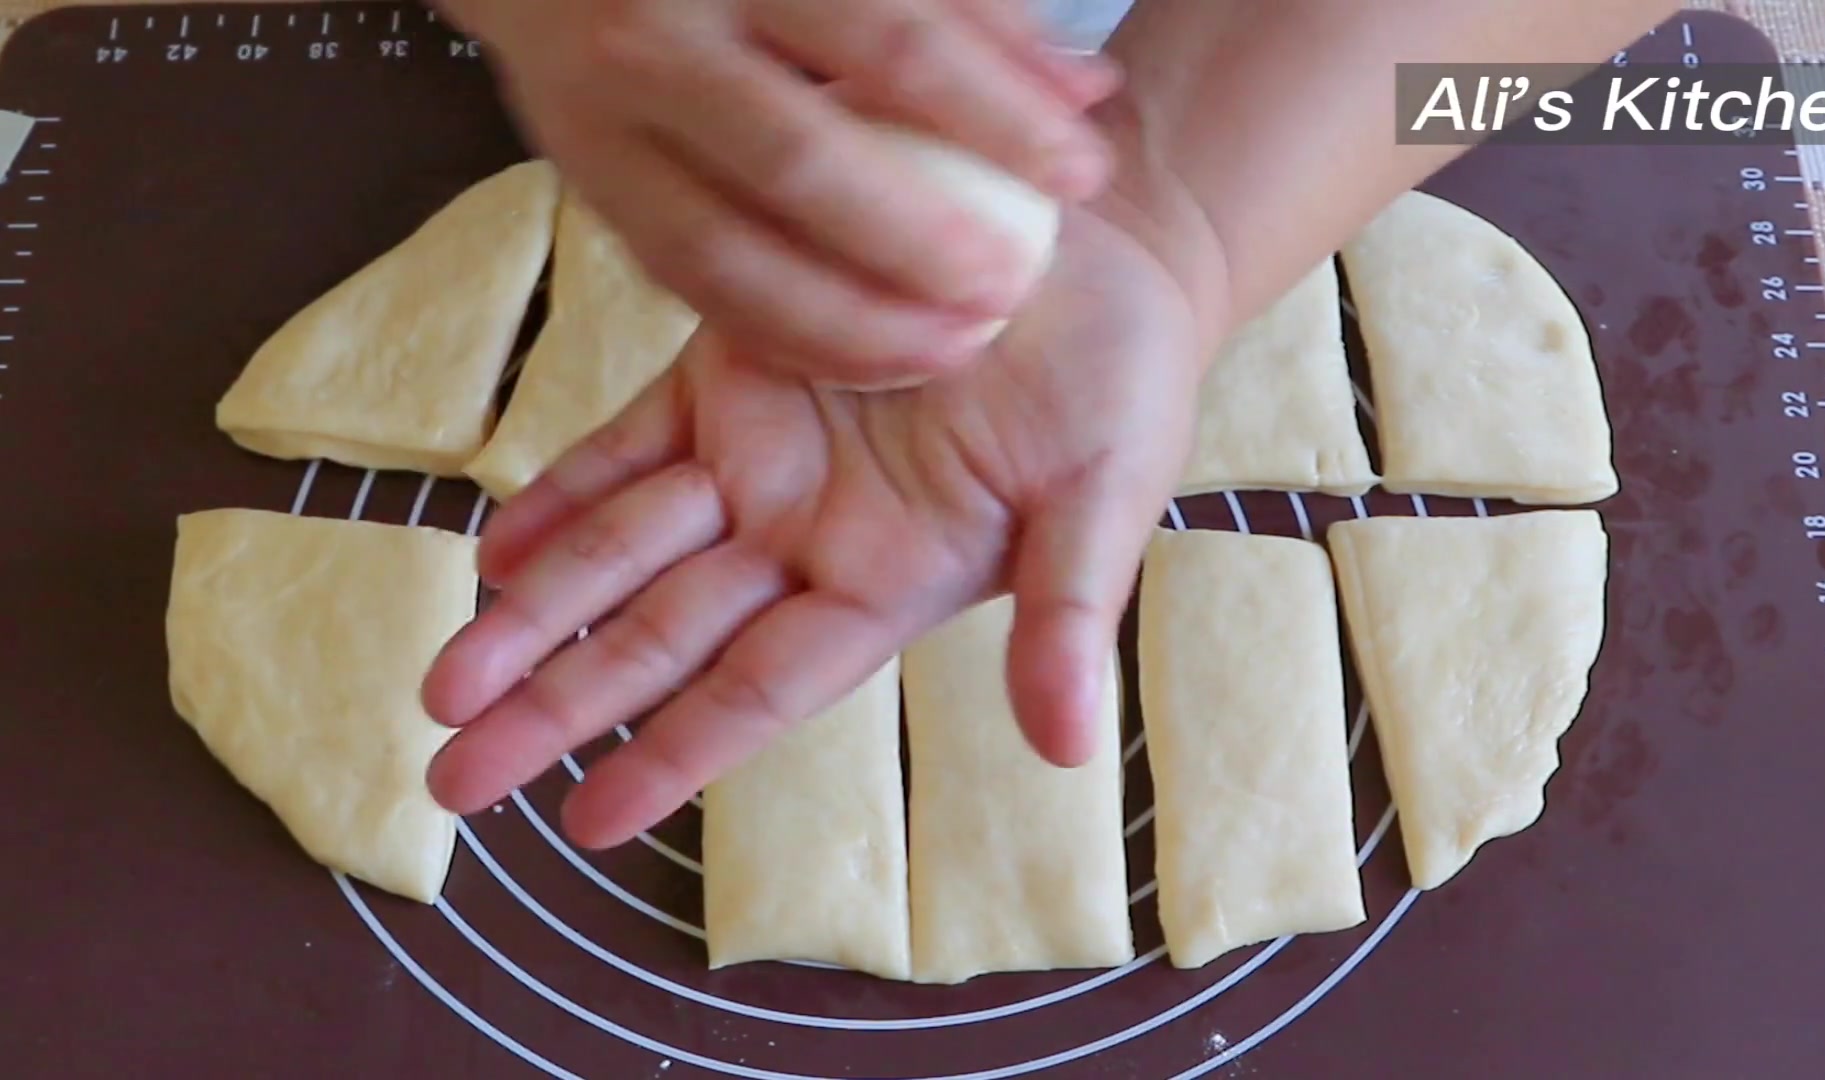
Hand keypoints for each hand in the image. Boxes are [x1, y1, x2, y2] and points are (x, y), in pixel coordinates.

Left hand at [418, 190, 1219, 848]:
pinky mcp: (734, 366)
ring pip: (622, 547)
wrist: (1098, 250)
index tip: (587, 821)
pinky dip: (566, 490)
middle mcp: (807, 535)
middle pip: (660, 636)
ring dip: (533, 611)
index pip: (760, 688)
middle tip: (455, 775)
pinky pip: (631, 440)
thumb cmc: (1120, 379)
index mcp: (888, 582)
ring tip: (445, 680)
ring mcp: (762, 454)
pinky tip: (498, 544)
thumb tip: (1067, 746)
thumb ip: (1069, 615)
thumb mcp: (1104, 496)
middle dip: (558, 706)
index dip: (675, 753)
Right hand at [435, 0, 1120, 384]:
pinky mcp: (591, 189)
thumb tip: (1083, 91)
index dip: (1000, 115)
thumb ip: (967, 6)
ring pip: (729, 255)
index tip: (1085, 174)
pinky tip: (859, 356)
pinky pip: (689, 286)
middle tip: (1009, 290)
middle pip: (802, 164)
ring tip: (950, 349)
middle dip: (919, 245)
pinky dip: (778, 331)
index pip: (894, 42)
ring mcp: (606, 124)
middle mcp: (657, 40)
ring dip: (847, 322)